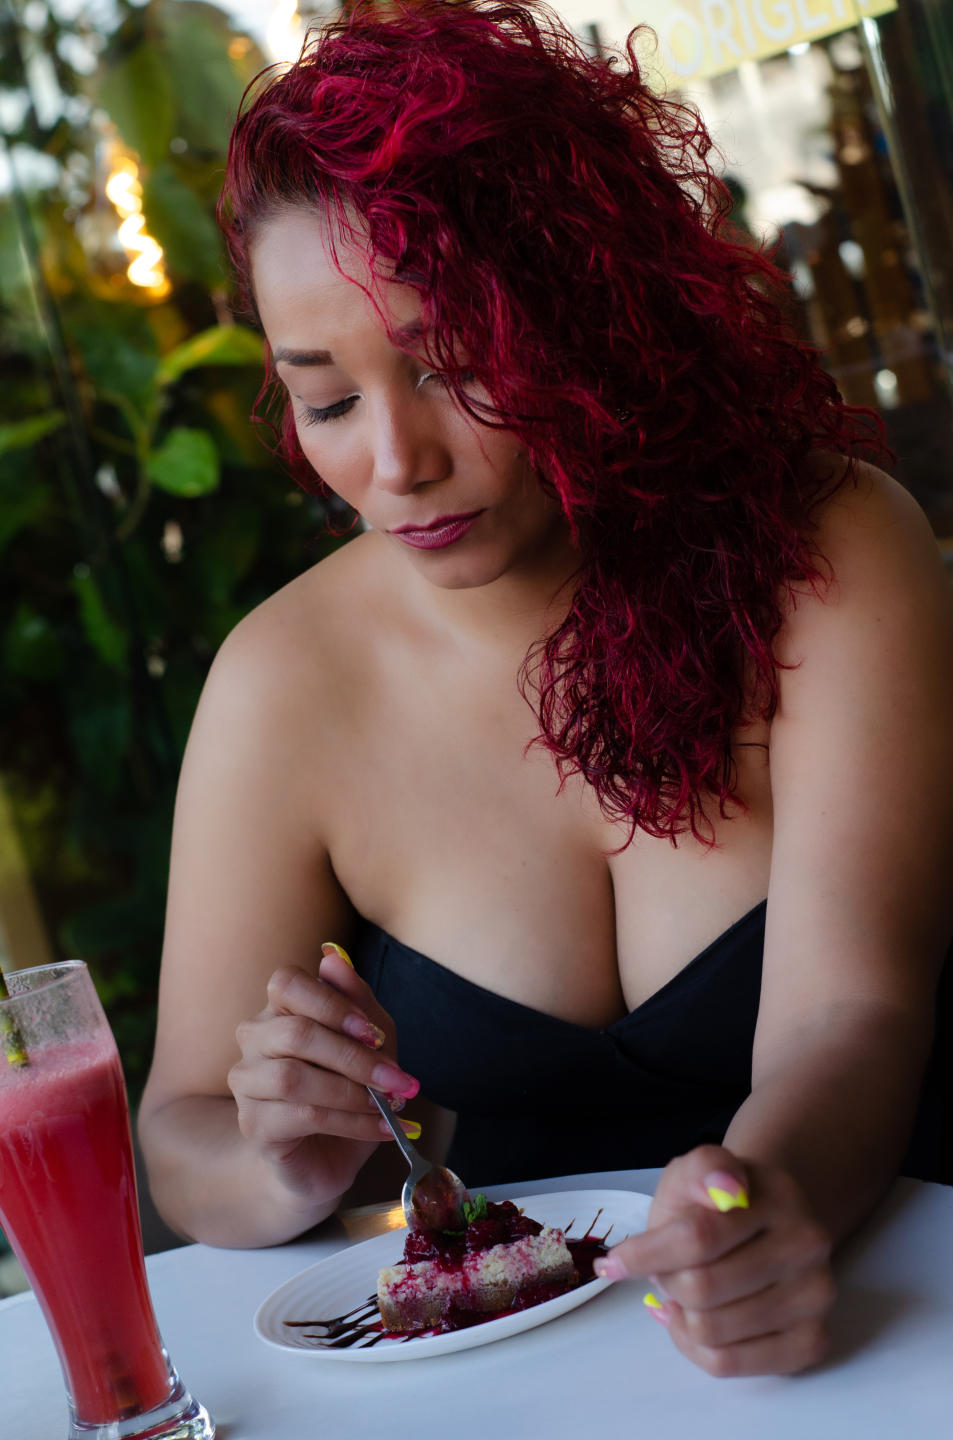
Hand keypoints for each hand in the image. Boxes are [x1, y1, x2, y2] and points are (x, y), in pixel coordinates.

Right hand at [227, 945, 418, 1207]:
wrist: (330, 1154)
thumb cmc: (350, 1086)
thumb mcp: (370, 1039)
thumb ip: (357, 1000)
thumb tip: (333, 956)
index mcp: (279, 1008)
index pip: (286, 983)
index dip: (331, 1003)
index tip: (374, 1034)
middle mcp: (253, 1039)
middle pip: (295, 1032)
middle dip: (355, 1057)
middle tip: (397, 1079)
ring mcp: (246, 1082)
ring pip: (294, 1078)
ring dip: (352, 1093)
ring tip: (389, 1106)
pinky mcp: (252, 1124)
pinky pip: (302, 1117)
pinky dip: (350, 1122)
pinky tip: (381, 1128)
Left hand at [594, 1145, 834, 1375]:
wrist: (765, 1221)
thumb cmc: (717, 1199)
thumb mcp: (697, 1170)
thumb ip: (703, 1168)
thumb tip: (724, 1188)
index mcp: (778, 1196)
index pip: (698, 1237)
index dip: (646, 1254)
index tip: (615, 1262)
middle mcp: (807, 1246)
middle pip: (700, 1289)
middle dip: (667, 1281)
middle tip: (668, 1269)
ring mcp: (816, 1297)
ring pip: (712, 1332)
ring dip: (681, 1315)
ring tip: (686, 1291)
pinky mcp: (812, 1340)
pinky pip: (731, 1364)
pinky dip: (696, 1348)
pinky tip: (696, 1322)